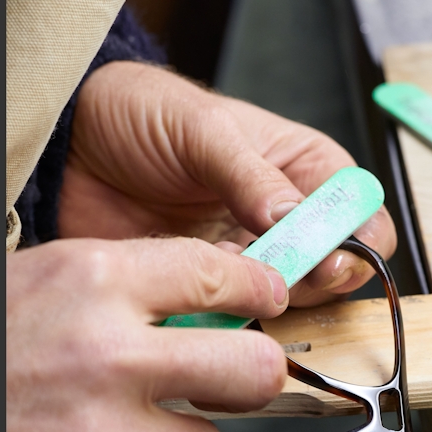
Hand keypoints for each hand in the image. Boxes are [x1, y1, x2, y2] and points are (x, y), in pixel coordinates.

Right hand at [7, 236, 289, 431]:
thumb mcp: (41, 282)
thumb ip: (124, 283)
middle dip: (254, 374)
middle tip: (239, 376)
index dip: (257, 289)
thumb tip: (216, 293)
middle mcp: (105, 355)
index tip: (266, 300)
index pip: (217, 276)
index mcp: (93, 282)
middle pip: (249, 368)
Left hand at [57, 61, 396, 305]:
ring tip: (223, 268)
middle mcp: (282, 217)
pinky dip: (220, 314)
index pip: (359, 213)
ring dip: (261, 296)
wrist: (72, 145)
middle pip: (332, 269)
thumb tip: (291, 214)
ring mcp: (242, 255)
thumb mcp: (201, 130)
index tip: (329, 254)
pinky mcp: (201, 286)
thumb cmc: (140, 115)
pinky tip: (194, 290)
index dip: (356, 241)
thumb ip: (249, 174)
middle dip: (310, 277)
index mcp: (302, 167)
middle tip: (274, 271)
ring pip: (284, 300)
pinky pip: (229, 316)